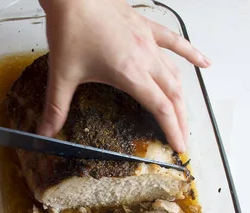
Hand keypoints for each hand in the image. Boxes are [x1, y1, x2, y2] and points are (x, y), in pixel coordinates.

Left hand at [39, 0, 210, 152]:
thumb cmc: (71, 27)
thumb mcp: (62, 75)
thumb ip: (56, 107)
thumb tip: (46, 132)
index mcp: (129, 73)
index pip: (160, 107)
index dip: (172, 130)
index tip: (179, 148)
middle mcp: (145, 58)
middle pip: (173, 94)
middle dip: (180, 120)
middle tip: (183, 140)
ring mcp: (148, 41)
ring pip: (175, 73)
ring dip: (182, 96)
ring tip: (186, 115)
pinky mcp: (145, 27)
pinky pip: (174, 42)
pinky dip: (191, 54)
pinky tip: (204, 63)